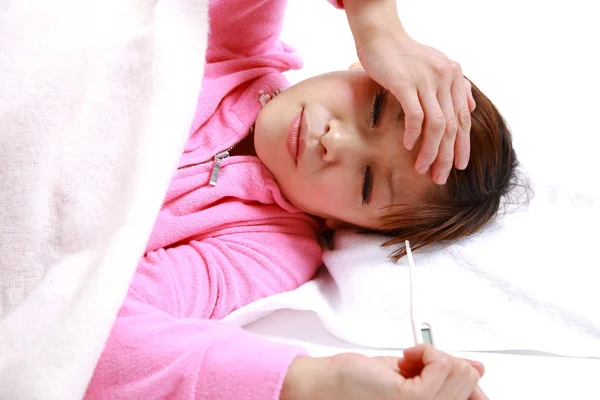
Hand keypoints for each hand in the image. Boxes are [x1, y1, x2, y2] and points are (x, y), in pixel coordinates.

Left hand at [281, 344, 486, 399]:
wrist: (329, 386)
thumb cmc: (362, 384)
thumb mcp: (415, 378)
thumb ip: (445, 375)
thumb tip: (475, 369)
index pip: (476, 399)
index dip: (473, 384)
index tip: (464, 372)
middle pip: (469, 380)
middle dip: (446, 361)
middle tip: (418, 365)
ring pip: (458, 370)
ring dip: (433, 354)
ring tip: (408, 362)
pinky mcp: (411, 399)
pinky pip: (440, 363)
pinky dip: (425, 351)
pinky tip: (406, 357)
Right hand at [343, 2, 475, 184]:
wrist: (380, 35)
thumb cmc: (403, 53)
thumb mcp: (435, 67)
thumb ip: (454, 85)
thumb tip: (471, 105)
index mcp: (454, 76)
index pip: (463, 118)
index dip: (462, 144)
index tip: (458, 165)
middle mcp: (445, 77)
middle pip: (452, 126)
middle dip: (447, 155)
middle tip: (440, 176)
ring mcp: (426, 80)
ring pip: (437, 125)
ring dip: (430, 151)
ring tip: (422, 168)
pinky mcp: (406, 82)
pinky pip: (415, 115)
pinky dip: (414, 134)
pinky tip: (408, 146)